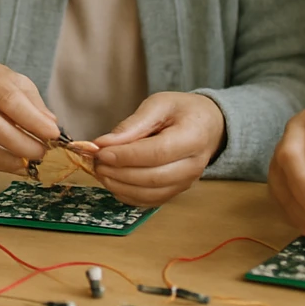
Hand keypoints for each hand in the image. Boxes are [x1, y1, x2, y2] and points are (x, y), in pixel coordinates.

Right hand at [0, 61, 58, 173]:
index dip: (32, 119)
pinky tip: (20, 165)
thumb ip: (34, 103)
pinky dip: (2, 164)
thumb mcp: (17, 84)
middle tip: (44, 151)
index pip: (8, 99)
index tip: (53, 133)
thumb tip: (51, 125)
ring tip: (35, 160)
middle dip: (22, 142)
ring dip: (13, 156)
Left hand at [91, 92, 224, 206]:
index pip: (157, 153)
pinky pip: (150, 201)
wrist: (208, 125)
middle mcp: (193, 165)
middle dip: (119, 173)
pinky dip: (128, 196)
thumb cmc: (182, 110)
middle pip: (153, 178)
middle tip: (96, 162)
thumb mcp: (159, 104)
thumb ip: (132, 124)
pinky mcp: (177, 191)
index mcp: (193, 137)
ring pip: (151, 194)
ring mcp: (186, 182)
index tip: (101, 152)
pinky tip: (113, 182)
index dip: (126, 156)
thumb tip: (103, 143)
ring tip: (101, 172)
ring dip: (120, 187)